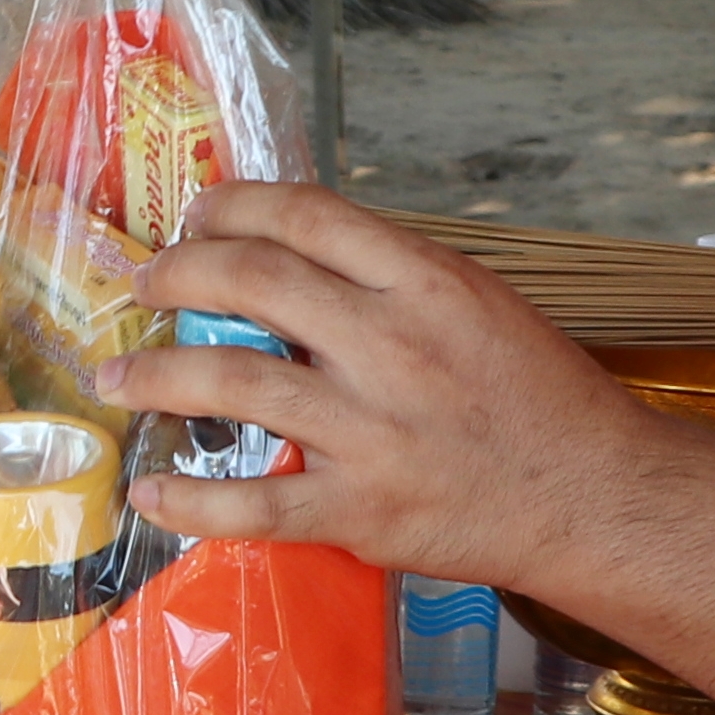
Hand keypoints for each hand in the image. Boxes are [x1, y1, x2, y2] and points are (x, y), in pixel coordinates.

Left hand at [98, 184, 668, 588]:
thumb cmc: (539, 397)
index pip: (305, 214)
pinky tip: (150, 494)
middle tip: (146, 285)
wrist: (595, 495)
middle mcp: (392, 346)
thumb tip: (293, 250)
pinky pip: (254, 503)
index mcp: (425, 281)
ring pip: (234, 383)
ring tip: (120, 376)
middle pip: (253, 281)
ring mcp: (372, 430)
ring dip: (158, 375)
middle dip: (177, 274)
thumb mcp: (477, 301)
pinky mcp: (361, 510)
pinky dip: (191, 501)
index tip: (196, 217)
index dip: (231, 205)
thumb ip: (388, 278)